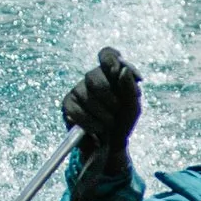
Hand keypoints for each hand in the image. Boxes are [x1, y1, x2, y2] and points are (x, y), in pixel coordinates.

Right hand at [60, 43, 141, 187]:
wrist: (111, 146)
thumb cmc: (123, 122)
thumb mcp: (133, 107)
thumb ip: (130, 88)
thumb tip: (123, 70)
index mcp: (110, 73)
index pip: (107, 54)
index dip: (110, 60)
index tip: (118, 72)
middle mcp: (92, 78)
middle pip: (94, 75)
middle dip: (108, 96)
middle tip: (117, 110)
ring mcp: (78, 90)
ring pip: (86, 95)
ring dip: (102, 114)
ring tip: (108, 124)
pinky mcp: (68, 105)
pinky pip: (76, 111)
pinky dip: (90, 123)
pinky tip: (97, 130)